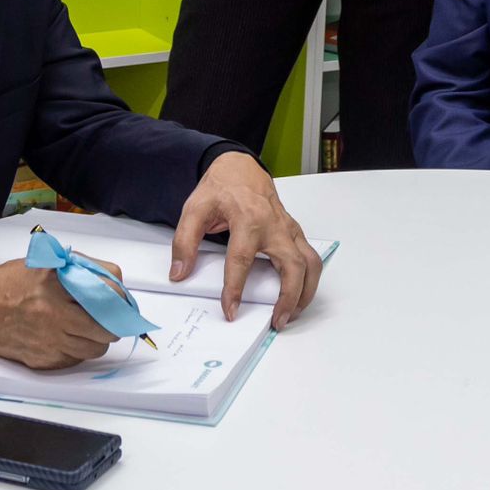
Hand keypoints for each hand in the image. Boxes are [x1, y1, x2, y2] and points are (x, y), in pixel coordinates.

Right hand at [0, 257, 121, 369]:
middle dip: (114, 322)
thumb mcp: (46, 262)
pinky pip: (76, 360)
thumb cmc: (12, 282)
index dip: (119, 294)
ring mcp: (51, 340)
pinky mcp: (45, 360)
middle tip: (111, 316)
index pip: (108, 289)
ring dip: (98, 338)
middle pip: (107, 327)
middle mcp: (56, 313)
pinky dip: (79, 350)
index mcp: (57, 281)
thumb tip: (111, 283)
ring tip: (89, 327)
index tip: (119, 297)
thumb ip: (79, 269)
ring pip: (95, 348)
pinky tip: (69, 337)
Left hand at [169, 153, 321, 329]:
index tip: (230, 310)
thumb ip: (184, 240)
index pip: (241, 259)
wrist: (240, 167)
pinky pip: (310, 257)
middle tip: (276, 321)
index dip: (235, 288)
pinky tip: (297, 295)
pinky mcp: (294, 232)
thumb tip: (179, 272)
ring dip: (305, 293)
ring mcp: (287, 228)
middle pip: (291, 265)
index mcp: (247, 218)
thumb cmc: (221, 188)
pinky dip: (309, 280)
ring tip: (291, 314)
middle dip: (288, 297)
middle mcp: (273, 225)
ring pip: (310, 263)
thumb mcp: (195, 208)